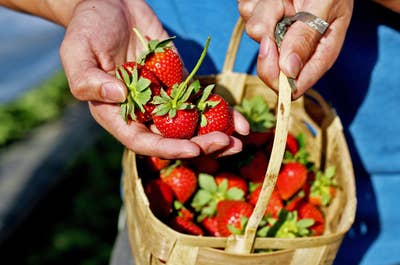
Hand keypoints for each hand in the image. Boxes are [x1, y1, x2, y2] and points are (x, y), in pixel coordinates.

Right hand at [60, 0, 248, 158]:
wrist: (111, 3)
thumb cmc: (87, 28)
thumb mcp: (77, 52)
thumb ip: (88, 80)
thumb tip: (118, 97)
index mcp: (117, 113)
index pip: (142, 140)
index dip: (167, 148)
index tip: (192, 148)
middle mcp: (143, 110)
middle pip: (173, 137)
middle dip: (200, 144)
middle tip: (226, 144)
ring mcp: (164, 96)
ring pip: (192, 124)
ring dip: (216, 133)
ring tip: (240, 139)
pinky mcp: (180, 80)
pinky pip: (201, 99)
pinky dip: (221, 111)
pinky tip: (240, 121)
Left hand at [238, 0, 353, 98]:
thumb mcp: (325, 6)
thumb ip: (307, 37)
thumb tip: (288, 71)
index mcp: (316, 54)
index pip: (294, 87)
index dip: (278, 78)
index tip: (270, 51)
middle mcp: (293, 48)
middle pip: (267, 64)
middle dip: (269, 36)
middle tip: (281, 10)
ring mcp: (274, 31)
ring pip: (254, 30)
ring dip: (266, 9)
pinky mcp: (260, 15)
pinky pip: (246, 11)